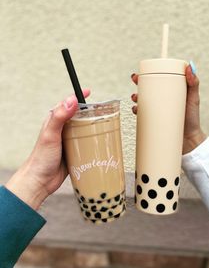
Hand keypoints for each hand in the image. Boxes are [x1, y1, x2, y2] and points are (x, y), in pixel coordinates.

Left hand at [5, 91, 89, 209]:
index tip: (88, 92)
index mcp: (54, 121)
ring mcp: (68, 140)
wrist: (40, 181)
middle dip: (88, 111)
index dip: (77, 97)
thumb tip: (71, 101)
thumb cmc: (41, 158)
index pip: (67, 105)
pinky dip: (91, 140)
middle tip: (100, 110)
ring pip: (82, 129)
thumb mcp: (50, 134)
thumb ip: (59, 117)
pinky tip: (98, 142)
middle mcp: (62, 129)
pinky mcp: (73, 151)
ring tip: (103, 125)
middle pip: (77, 116)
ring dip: (91, 126)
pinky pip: (84, 142)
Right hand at [131, 65, 206, 154]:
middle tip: (135, 81)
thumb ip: (194, 83)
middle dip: (138, 83)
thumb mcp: (194, 98)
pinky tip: (136, 110)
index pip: (158, 79)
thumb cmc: (193, 119)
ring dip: (136, 97)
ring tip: (136, 98)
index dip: (148, 74)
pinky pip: (142, 113)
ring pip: (142, 100)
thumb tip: (190, 66)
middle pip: (147, 88)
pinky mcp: (153, 119)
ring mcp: (157, 110)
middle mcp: (162, 99)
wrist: (188, 140)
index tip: (143, 70)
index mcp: (170, 91)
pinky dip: (136, 110)